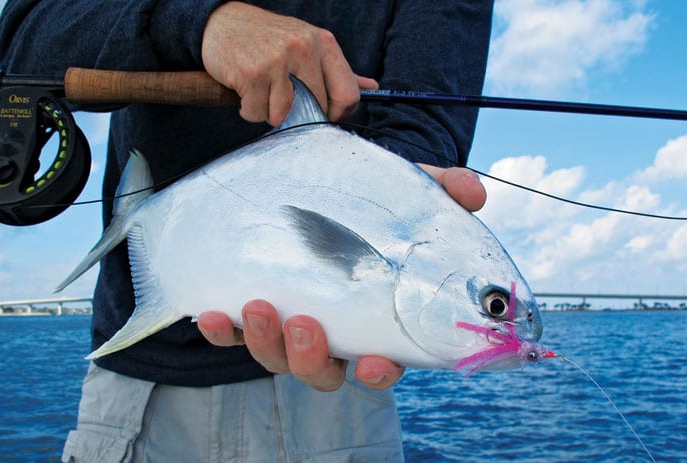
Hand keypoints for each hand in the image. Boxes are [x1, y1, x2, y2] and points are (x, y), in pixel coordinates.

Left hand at [197, 166, 486, 390]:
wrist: (310, 189)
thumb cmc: (371, 205)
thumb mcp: (405, 193)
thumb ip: (441, 191)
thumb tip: (474, 192)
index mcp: (374, 321)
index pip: (382, 362)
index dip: (380, 371)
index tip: (374, 363)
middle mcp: (330, 334)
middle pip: (322, 371)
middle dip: (310, 357)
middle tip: (306, 323)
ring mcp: (286, 325)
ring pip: (276, 357)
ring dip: (265, 341)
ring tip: (257, 306)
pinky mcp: (248, 310)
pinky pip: (232, 333)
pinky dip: (222, 330)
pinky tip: (212, 313)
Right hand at [202, 2, 377, 125]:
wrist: (222, 22)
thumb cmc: (269, 39)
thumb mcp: (308, 45)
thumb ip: (337, 70)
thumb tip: (371, 88)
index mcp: (324, 43)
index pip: (348, 94)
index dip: (336, 115)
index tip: (323, 116)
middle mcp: (303, 49)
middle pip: (316, 109)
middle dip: (298, 116)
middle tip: (282, 103)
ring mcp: (277, 61)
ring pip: (283, 115)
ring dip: (269, 113)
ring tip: (261, 93)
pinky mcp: (252, 73)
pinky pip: (257, 113)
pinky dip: (249, 110)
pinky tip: (245, 91)